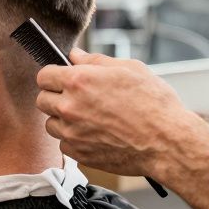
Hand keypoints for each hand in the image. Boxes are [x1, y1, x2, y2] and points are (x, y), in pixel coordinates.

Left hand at [35, 49, 208, 180]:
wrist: (167, 142)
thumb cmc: (154, 104)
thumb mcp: (129, 69)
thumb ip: (95, 61)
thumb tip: (75, 55)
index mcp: (78, 81)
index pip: (44, 76)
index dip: (53, 76)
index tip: (61, 80)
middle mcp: (70, 106)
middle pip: (41, 100)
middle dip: (55, 97)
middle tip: (76, 99)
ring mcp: (72, 132)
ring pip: (51, 124)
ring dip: (63, 120)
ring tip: (89, 118)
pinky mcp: (78, 153)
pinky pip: (64, 144)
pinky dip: (74, 140)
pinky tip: (95, 134)